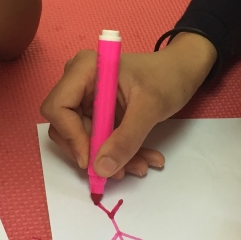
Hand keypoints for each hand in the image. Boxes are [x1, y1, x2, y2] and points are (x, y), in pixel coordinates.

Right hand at [40, 32, 216, 179]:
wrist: (181, 72)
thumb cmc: (167, 77)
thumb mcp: (150, 108)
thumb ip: (126, 138)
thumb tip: (101, 168)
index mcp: (84, 70)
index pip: (59, 108)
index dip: (71, 137)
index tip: (92, 161)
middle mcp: (78, 83)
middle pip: (66, 128)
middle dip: (94, 153)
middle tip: (121, 170)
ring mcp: (86, 99)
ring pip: (83, 139)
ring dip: (109, 158)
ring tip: (141, 165)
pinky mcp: (96, 113)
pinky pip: (97, 140)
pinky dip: (117, 153)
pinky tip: (142, 159)